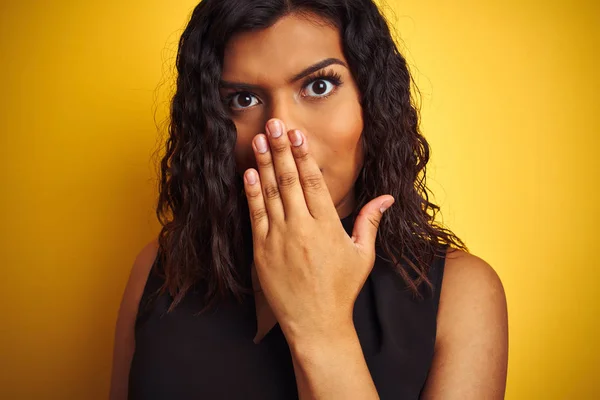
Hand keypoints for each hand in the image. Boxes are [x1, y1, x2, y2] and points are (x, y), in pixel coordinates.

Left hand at [243, 118, 393, 343]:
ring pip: (270, 194)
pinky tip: (249, 173)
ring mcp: (279, 239)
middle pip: (289, 180)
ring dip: (264, 164)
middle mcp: (302, 228)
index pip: (313, 182)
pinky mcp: (261, 252)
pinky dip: (251, 193)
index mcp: (327, 226)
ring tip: (258, 139)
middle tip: (273, 124)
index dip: (303, 155)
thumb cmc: (341, 289)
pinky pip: (255, 216)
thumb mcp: (363, 255)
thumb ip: (371, 222)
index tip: (296, 134)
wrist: (315, 323)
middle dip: (281, 149)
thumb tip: (388, 197)